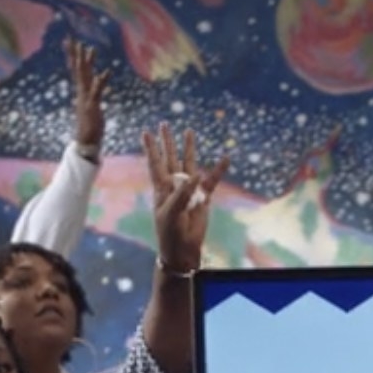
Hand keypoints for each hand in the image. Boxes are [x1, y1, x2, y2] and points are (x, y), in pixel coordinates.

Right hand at [68, 40, 108, 150]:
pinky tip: (107, 72)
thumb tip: (91, 88)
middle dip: (75, 54)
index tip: (70, 42)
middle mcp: (81, 93)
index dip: (73, 56)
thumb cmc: (90, 126)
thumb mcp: (91, 107)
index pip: (76, 70)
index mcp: (81, 92)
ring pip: (85, 77)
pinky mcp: (93, 106)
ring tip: (90, 48)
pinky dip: (101, 81)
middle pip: (77, 69)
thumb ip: (91, 96)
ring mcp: (86, 98)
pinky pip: (97, 91)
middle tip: (71, 38)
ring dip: (88, 63)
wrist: (87, 141)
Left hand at [145, 127, 227, 274]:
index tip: (146, 132)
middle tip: (164, 124)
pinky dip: (218, 170)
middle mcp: (174, 184)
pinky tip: (225, 158)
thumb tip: (195, 175)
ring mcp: (189, 189)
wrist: (183, 248)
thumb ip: (182, 193)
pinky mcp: (203, 197)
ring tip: (189, 131)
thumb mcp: (171, 212)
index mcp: (161, 187)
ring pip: (189, 164)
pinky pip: (212, 181)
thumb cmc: (170, 231)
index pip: (155, 163)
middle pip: (170, 157)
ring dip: (189, 148)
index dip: (151, 148)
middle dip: (167, 142)